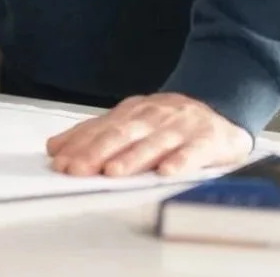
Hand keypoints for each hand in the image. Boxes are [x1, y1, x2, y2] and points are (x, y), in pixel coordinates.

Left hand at [45, 92, 249, 178]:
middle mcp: (154, 117)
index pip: (101, 129)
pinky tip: (166, 172)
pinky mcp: (208, 140)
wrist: (223, 108)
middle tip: (77, 169)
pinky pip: (194, 152)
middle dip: (97, 152)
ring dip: (132, 158)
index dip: (79, 145)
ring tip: (112, 172)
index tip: (59, 162)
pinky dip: (180, 161)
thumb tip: (56, 147)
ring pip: (154, 143)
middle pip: (122, 134)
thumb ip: (96, 134)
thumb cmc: (171, 123)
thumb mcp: (132, 122)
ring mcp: (182, 127)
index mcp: (133, 113)